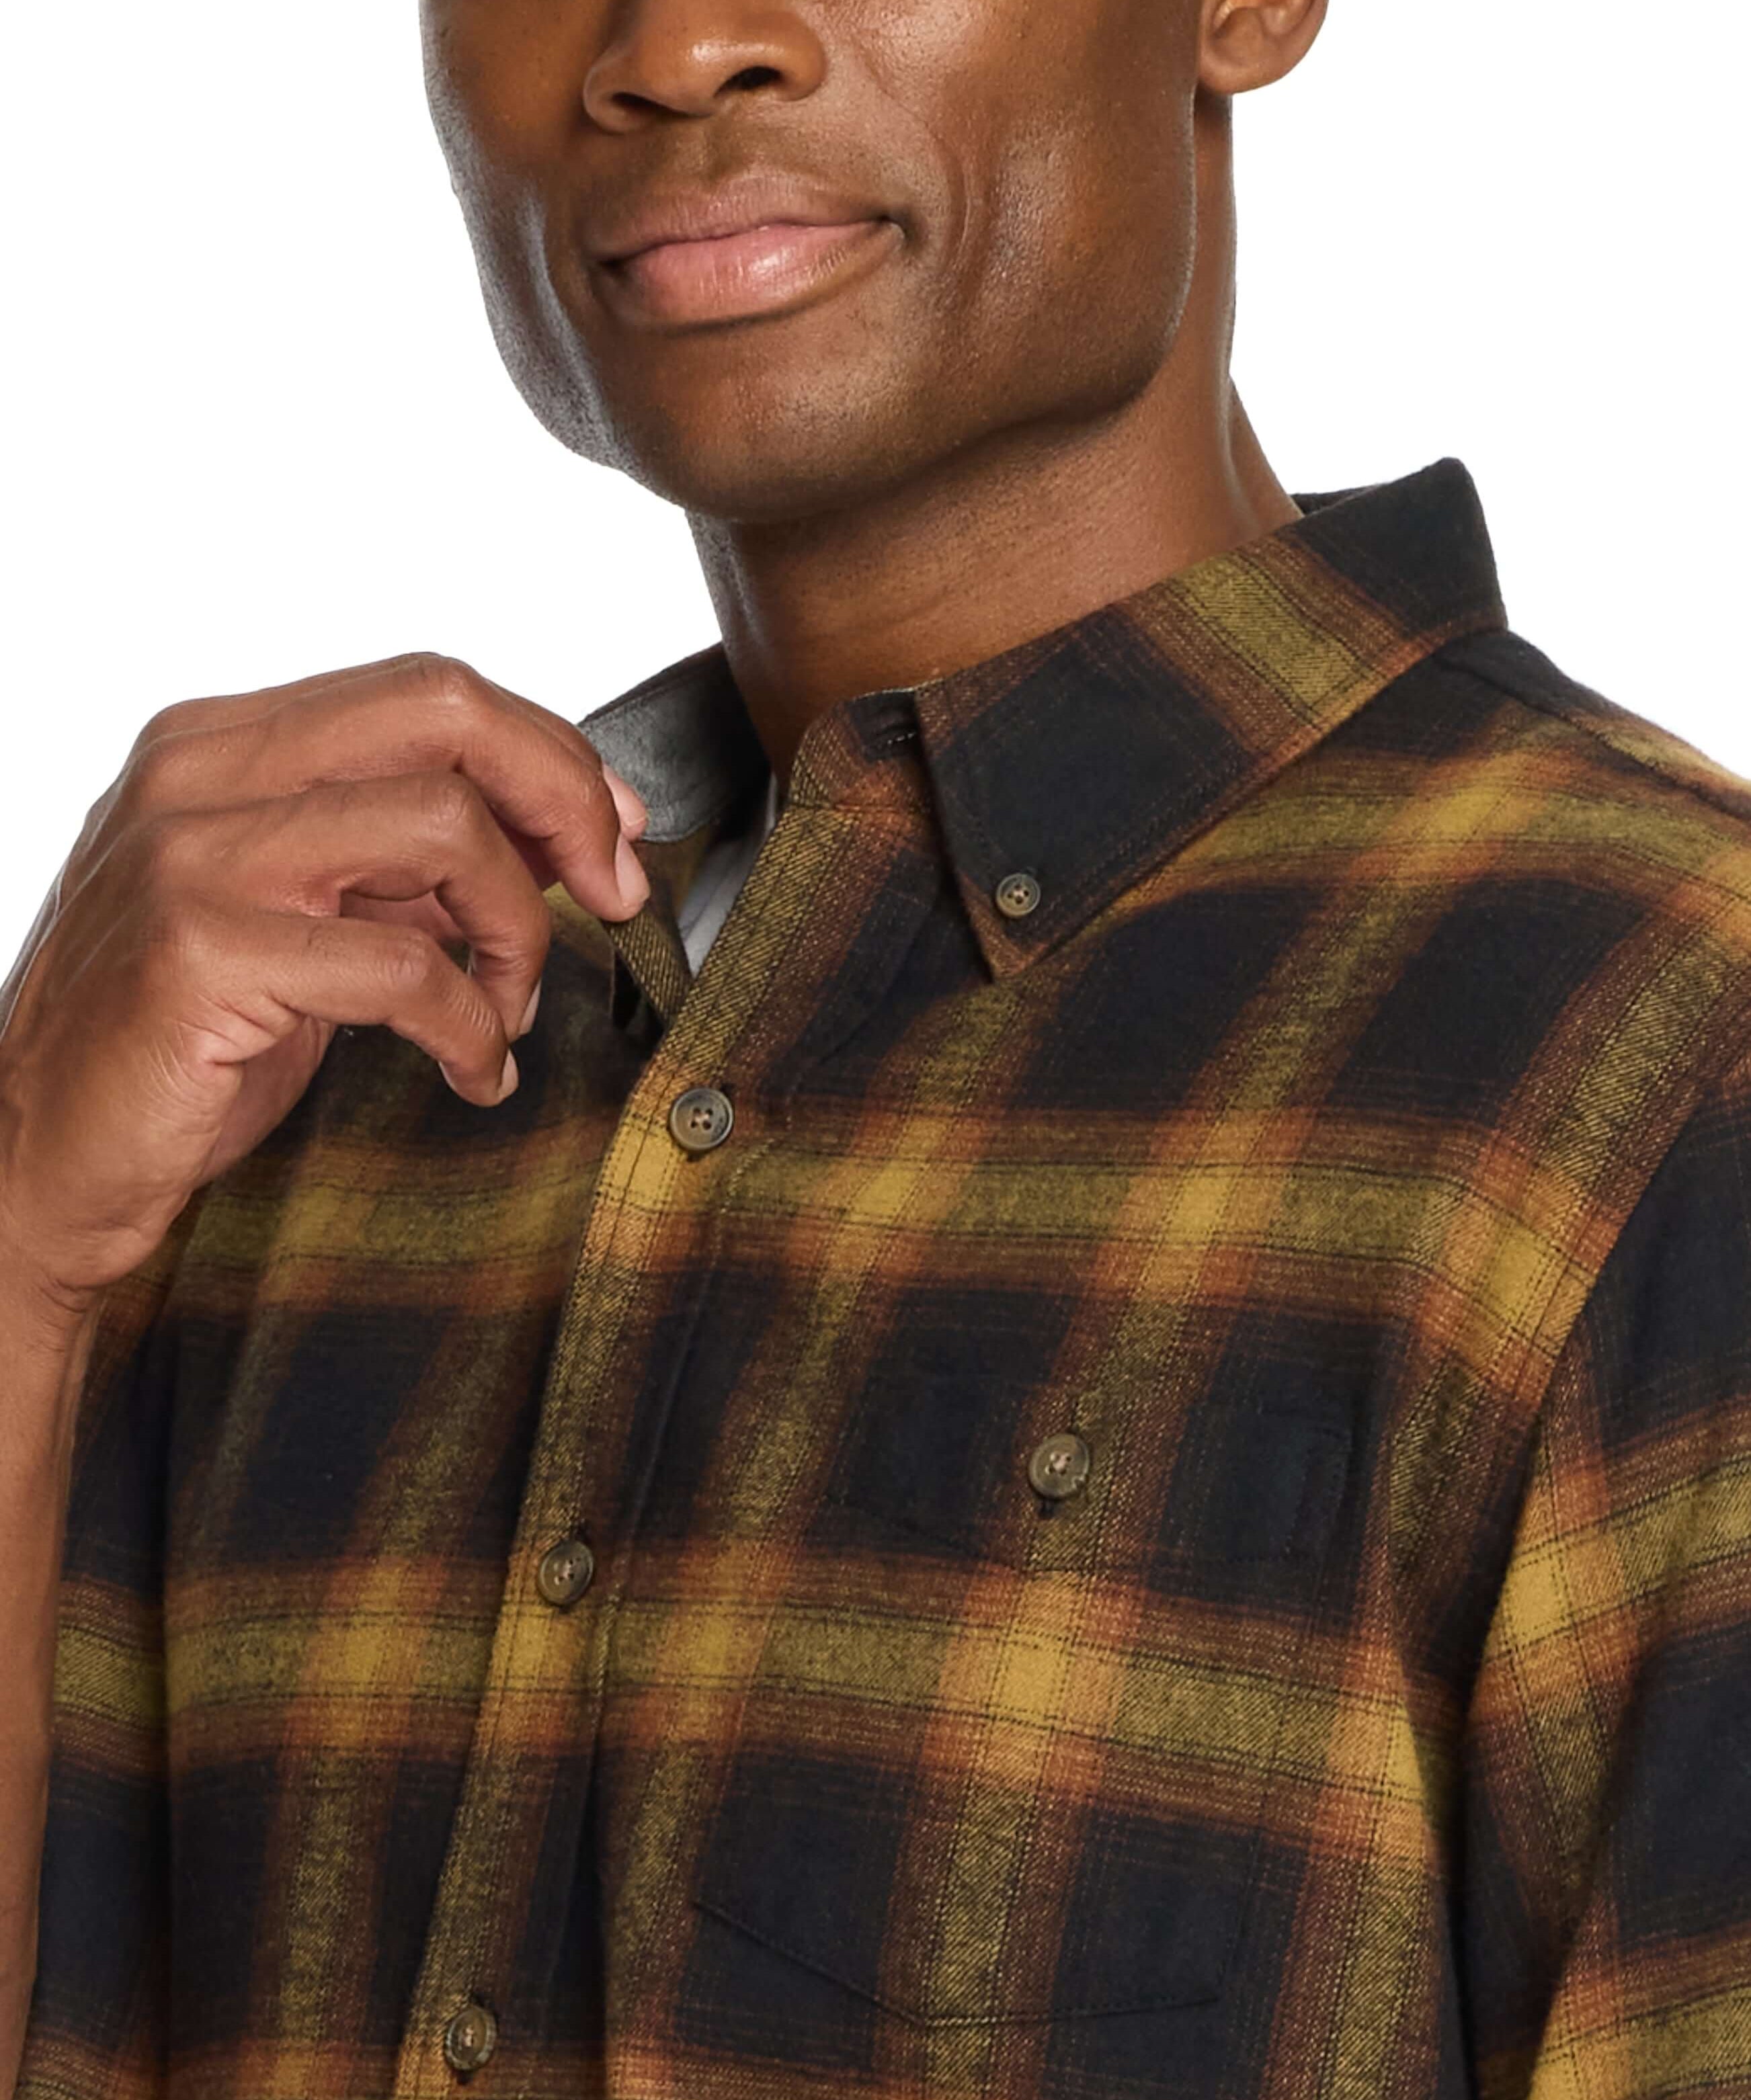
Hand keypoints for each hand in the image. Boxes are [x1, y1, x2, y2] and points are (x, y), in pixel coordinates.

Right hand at [0, 651, 648, 1311]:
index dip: (545, 752)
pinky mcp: (202, 952)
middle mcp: (198, 775)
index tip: (611, 826)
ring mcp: (192, 856)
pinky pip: (405, 963)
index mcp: (223, 746)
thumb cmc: (177, 1040)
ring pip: (441, 827)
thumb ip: (398, 858)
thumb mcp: (300, 916)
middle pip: (444, 714)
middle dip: (562, 798)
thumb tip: (551, 832)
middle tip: (613, 887)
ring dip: (518, 928)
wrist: (41, 1154)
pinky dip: (471, 1024)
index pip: (426, 691)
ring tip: (505, 1006)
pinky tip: (472, 1067)